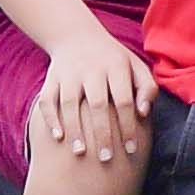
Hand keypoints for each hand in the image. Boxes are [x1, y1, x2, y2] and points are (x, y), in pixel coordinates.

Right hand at [32, 30, 156, 163]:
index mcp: (116, 66)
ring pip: (70, 104)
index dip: (128, 126)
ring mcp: (69, 73)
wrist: (76, 35)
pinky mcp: (52, 78)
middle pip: (98, 105)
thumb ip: (147, 87)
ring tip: (80, 153)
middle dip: (102, 134)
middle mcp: (92, 69)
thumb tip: (143, 113)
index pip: (124, 100)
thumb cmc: (113, 59)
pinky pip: (48, 100)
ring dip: (75, 129)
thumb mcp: (135, 66)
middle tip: (106, 159)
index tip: (131, 150)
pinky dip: (51, 118)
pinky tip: (58, 137)